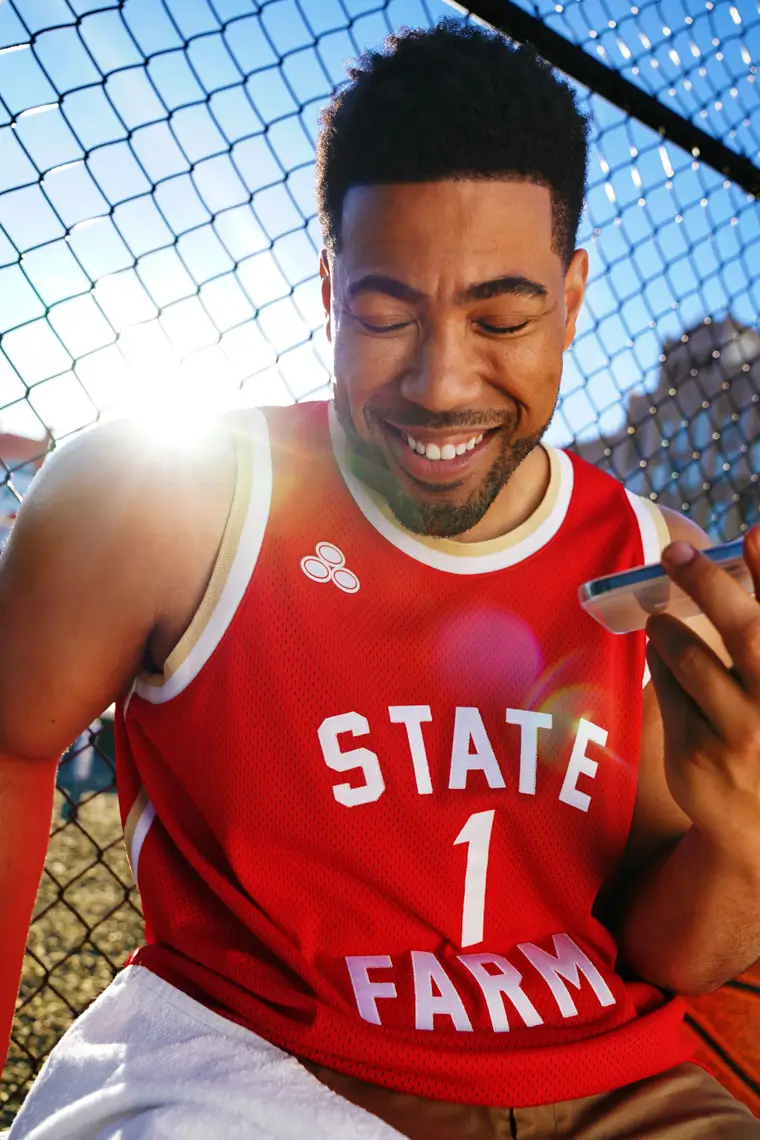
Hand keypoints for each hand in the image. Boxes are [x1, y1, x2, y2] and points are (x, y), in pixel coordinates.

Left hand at [645, 526, 759, 848]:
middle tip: (675, 553)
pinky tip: (661, 654)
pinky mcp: (698, 755)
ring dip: (669, 629)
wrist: (757, 825)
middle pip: (746, 632)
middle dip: (707, 584)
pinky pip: (668, 693)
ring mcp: (743, 735)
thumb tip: (757, 534)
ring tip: (659, 620)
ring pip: (693, 661)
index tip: (754, 534)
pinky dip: (661, 663)